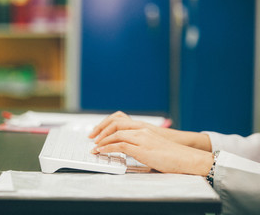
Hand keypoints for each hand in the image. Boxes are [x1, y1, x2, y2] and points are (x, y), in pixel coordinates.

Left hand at [91, 128, 213, 175]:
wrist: (186, 158)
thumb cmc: (172, 155)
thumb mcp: (153, 146)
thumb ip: (139, 144)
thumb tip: (126, 149)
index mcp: (144, 128)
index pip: (120, 121)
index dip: (107, 125)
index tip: (98, 132)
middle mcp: (141, 130)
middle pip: (115, 124)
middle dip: (101, 130)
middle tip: (92, 137)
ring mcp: (141, 138)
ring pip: (116, 134)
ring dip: (102, 140)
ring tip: (95, 147)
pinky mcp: (141, 148)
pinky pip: (119, 145)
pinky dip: (108, 148)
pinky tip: (101, 151)